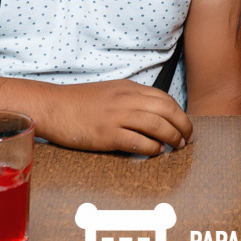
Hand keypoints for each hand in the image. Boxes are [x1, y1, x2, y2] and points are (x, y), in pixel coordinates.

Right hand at [34, 80, 192, 155]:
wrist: (53, 106)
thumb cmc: (79, 102)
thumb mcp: (110, 91)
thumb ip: (131, 99)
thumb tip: (153, 114)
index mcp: (128, 88)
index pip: (164, 98)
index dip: (180, 113)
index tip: (185, 125)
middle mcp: (125, 99)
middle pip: (166, 110)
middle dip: (183, 126)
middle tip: (188, 139)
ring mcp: (116, 116)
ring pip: (157, 125)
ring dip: (172, 138)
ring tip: (176, 146)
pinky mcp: (107, 134)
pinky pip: (138, 142)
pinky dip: (152, 148)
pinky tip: (156, 152)